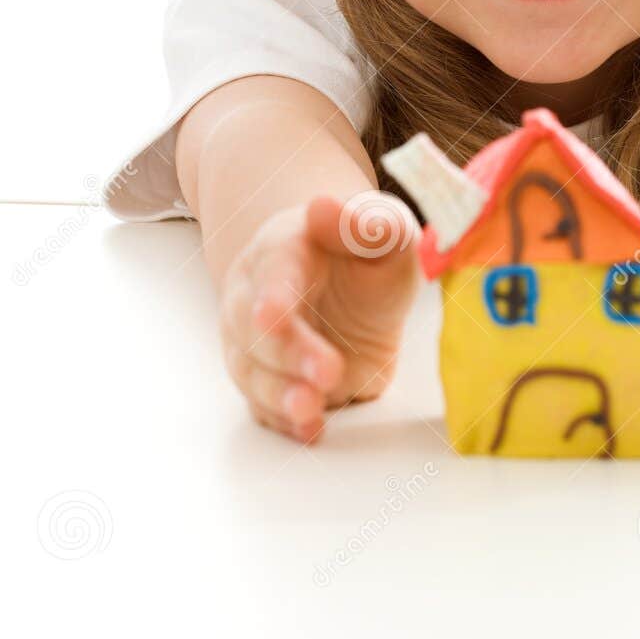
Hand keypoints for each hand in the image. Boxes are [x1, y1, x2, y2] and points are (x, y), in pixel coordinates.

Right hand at [219, 191, 421, 441]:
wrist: (358, 290)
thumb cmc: (367, 254)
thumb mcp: (385, 231)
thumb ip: (364, 224)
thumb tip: (324, 207)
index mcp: (282, 251)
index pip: (272, 274)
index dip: (273, 297)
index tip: (275, 316)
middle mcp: (256, 298)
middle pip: (256, 331)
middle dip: (287, 355)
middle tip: (326, 372)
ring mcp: (258, 346)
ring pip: (254, 374)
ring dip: (280, 396)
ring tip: (312, 412)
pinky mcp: (273, 384)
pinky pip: (268, 408)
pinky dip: (286, 423)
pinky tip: (311, 432)